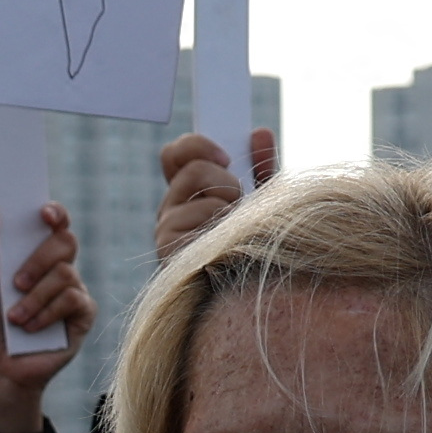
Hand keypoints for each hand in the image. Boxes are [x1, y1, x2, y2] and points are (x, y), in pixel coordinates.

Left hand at [0, 196, 89, 430]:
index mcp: (38, 257)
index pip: (54, 224)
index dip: (54, 213)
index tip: (42, 212)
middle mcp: (60, 271)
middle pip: (64, 243)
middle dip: (38, 260)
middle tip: (15, 283)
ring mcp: (74, 293)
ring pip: (64, 274)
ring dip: (34, 297)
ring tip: (15, 318)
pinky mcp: (82, 317)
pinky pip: (72, 300)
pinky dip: (46, 313)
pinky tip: (30, 328)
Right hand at [154, 123, 278, 264]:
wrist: (258, 300)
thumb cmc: (259, 254)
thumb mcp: (265, 203)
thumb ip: (261, 167)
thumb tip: (259, 133)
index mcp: (188, 199)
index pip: (174, 156)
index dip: (193, 145)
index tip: (224, 154)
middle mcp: (171, 213)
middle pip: (190, 165)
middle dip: (223, 174)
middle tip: (239, 200)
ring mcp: (166, 231)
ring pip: (195, 179)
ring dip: (227, 197)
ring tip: (235, 228)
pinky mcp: (167, 249)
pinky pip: (198, 210)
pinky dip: (220, 221)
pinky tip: (224, 244)